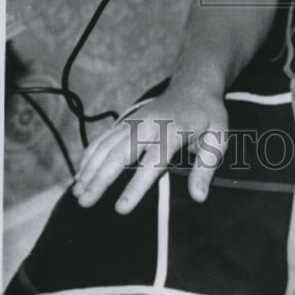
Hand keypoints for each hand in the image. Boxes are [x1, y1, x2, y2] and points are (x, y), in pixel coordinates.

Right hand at [72, 80, 228, 212]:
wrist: (193, 85)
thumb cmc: (207, 116)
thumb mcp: (218, 138)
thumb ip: (207, 167)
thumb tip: (199, 197)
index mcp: (172, 131)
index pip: (152, 162)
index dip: (136, 185)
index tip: (121, 209)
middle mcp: (149, 124)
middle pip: (120, 153)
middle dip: (100, 179)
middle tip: (85, 202)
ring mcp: (134, 120)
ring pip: (107, 145)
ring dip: (90, 168)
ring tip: (77, 193)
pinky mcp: (126, 120)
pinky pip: (104, 138)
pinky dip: (90, 155)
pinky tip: (80, 174)